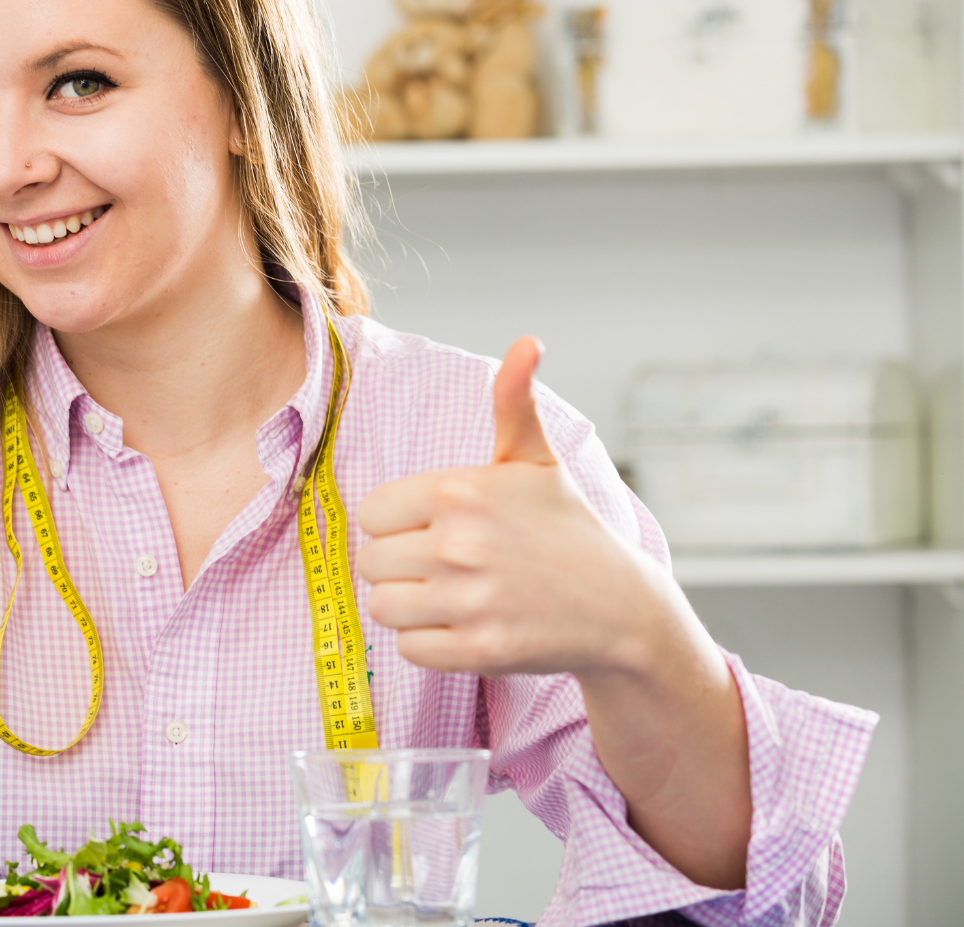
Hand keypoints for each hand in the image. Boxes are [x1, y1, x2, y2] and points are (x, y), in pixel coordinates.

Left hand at [358, 337, 678, 678]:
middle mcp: (460, 543)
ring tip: (450, 596)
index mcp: (461, 491)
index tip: (432, 527)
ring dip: (410, 606)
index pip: (372, 513)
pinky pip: (408, 649)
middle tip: (444, 565)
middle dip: (401, 565)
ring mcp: (470, 599)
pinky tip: (463, 626)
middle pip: (371, 561)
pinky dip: (429, 643)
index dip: (396, 523)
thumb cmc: (566, 528)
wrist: (621, 606)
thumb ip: (513, 403)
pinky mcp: (479, 649)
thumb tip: (526, 342)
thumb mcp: (537, 460)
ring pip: (383, 606)